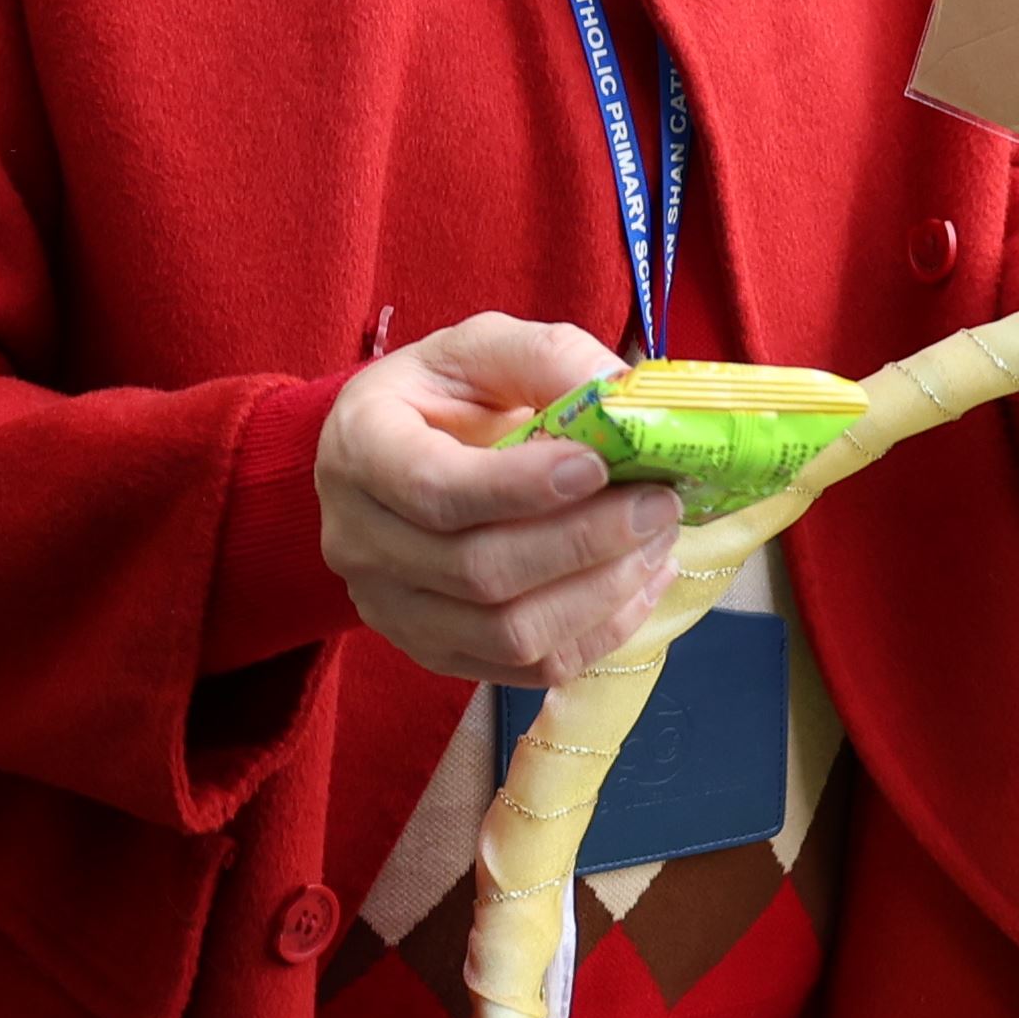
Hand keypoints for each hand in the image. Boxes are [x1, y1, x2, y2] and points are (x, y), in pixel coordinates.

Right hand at [317, 312, 674, 688]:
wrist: (405, 453)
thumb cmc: (448, 395)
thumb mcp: (486, 349)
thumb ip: (550, 360)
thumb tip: (627, 396)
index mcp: (360, 449)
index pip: (433, 489)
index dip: (521, 486)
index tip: (600, 464)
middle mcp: (358, 541)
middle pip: (479, 571)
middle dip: (586, 541)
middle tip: (659, 503)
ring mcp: (391, 609)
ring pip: (509, 633)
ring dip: (603, 593)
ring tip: (658, 542)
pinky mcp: (434, 652)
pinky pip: (526, 668)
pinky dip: (599, 633)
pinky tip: (640, 583)